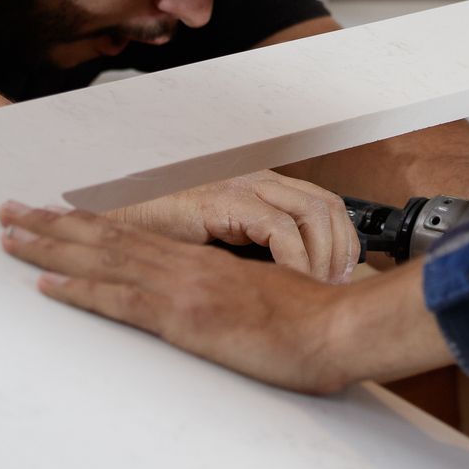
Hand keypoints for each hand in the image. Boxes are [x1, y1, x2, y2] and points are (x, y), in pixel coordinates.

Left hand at [1, 203, 356, 392]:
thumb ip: (236, 302)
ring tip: (10, 237)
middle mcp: (188, 267)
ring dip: (51, 247)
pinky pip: (120, 300)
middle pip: (108, 239)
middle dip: (53, 225)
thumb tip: (222, 315)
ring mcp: (184, 288)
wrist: (337, 329)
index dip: (90, 225)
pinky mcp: (184, 316)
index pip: (136, 238)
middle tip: (9, 213)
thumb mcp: (268, 305)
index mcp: (205, 265)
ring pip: (103, 259)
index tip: (53, 216)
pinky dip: (79, 290)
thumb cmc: (314, 324)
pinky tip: (47, 285)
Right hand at [110, 171, 357, 283]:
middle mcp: (260, 182)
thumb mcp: (228, 244)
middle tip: (337, 286)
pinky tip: (291, 283)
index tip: (346, 276)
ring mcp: (243, 187)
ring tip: (318, 287)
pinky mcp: (223, 202)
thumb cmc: (171, 238)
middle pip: (327, 206)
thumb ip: (260, 253)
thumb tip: (299, 286)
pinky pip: (276, 228)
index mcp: (265, 189)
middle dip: (341, 249)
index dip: (343, 240)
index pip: (326, 205)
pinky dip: (293, 258)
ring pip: (311, 211)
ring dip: (323, 254)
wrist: (122, 223)